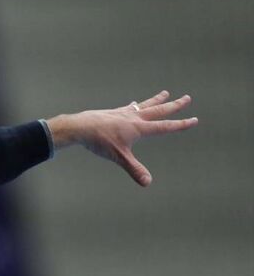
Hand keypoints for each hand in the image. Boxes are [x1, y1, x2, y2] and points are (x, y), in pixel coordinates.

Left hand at [46, 90, 197, 185]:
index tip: (194, 119)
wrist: (81, 127)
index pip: (164, 126)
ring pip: (145, 105)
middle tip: (187, 98)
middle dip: (174, 106)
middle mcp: (134, 117)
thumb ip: (134, 169)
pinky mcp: (113, 112)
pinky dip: (136, 105)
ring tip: (166, 93)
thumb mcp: (119, 157)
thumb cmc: (100, 141)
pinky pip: (129, 107)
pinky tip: (135, 104)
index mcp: (139, 128)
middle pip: (158, 110)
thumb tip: (147, 182)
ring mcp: (123, 113)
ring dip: (157, 100)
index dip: (180, 124)